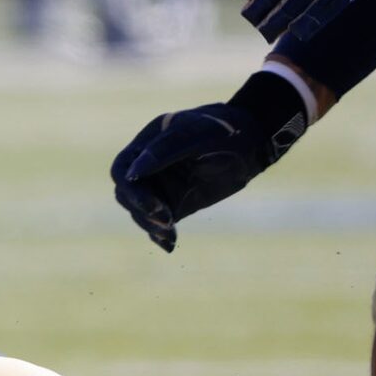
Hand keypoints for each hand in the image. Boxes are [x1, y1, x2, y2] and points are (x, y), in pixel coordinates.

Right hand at [111, 74, 308, 251]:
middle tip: (166, 218)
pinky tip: (170, 244)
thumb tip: (133, 173)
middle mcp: (147, 167)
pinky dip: (160, 236)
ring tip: (171, 233)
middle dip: (142, 208)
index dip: (130, 187)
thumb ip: (162, 151)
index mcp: (145, 145)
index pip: (122, 169)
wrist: (253, 145)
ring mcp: (161, 187)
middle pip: (127, 193)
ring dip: (151, 224)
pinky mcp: (175, 204)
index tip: (151, 201)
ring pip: (140, 211)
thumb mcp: (195, 135)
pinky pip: (159, 223)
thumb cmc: (223, 131)